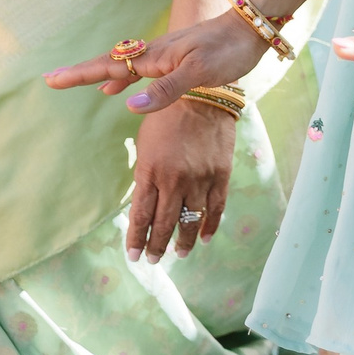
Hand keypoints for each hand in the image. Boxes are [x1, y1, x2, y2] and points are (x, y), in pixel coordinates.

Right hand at [44, 11, 268, 113]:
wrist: (252, 27)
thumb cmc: (229, 50)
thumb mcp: (199, 72)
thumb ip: (165, 89)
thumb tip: (127, 105)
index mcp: (156, 57)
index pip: (110, 66)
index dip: (81, 75)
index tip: (53, 79)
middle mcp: (155, 54)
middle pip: (110, 64)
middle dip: (81, 73)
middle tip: (52, 80)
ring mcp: (166, 55)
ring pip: (124, 66)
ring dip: (100, 75)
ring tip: (77, 83)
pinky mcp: (177, 58)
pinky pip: (140, 70)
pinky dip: (123, 80)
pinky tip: (119, 90)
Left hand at [128, 101, 233, 264]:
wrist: (203, 94)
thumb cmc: (166, 116)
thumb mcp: (145, 144)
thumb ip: (145, 175)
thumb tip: (145, 203)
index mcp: (150, 172)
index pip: (141, 216)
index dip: (136, 239)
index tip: (133, 255)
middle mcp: (174, 180)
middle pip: (164, 224)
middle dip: (156, 246)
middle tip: (152, 259)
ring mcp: (200, 180)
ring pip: (190, 221)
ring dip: (182, 242)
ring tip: (178, 254)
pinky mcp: (221, 175)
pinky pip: (215, 209)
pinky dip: (210, 226)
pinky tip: (204, 238)